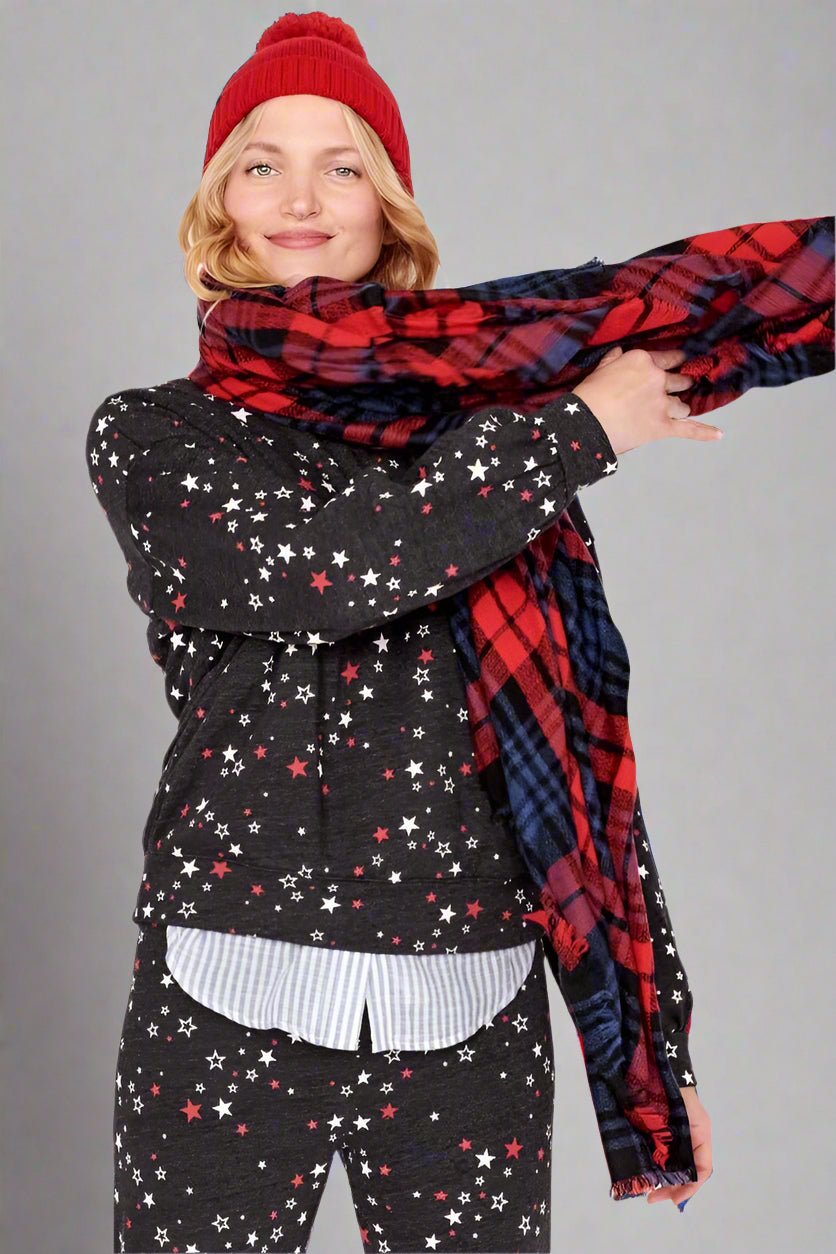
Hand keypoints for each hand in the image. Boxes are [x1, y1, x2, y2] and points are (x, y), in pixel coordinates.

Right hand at [573, 345, 723, 455]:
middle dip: (680, 384)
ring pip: (682, 406)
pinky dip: (704, 432)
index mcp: (643, 362)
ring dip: (680, 408)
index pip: (668, 358)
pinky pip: (689, 429)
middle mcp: (658, 380)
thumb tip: (619, 352)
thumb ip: (613, 360)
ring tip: (677, 410)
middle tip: (682, 385)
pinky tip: (718, 434)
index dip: (675, 360)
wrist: (587, 423)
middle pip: (679, 381)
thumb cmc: (589, 395)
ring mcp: (663, 404)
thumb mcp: (600, 370)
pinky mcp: (663, 426)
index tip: (681, 360)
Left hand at [646, 1086, 712, 1208]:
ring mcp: (672, 1134)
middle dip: (672, 1188)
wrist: (660, 1067)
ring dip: (661, 1179)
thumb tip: (694, 1177)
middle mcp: (688, 1139)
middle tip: (652, 1197)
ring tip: (647, 1190)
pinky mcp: (655, 1129)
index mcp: (700, 1136)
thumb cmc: (678, 1092)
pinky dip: (652, 1164)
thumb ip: (696, 1147)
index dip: (689, 1188)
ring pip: (670, 1164)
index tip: (673, 1199)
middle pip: (684, 1171)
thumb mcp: (695, 1121)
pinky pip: (657, 1151)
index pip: (701, 1170)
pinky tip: (643, 1171)